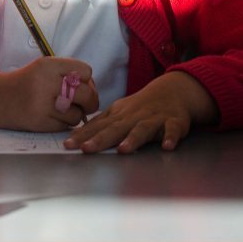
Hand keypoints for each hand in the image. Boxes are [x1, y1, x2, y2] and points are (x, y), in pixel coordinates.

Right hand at [0, 57, 97, 130]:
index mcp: (48, 65)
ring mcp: (42, 104)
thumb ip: (69, 74)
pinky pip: (66, 126)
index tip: (79, 84)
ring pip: (78, 114)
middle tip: (85, 103)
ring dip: (76, 114)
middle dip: (90, 101)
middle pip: (86, 94)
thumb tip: (94, 90)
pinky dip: (64, 123)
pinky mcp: (40, 122)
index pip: (85, 71)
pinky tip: (53, 117)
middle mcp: (45, 83)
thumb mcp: (45, 68)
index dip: (87, 80)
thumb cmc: (28, 82)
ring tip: (63, 109)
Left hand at [64, 71, 218, 153]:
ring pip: (143, 129)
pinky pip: (173, 130)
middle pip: (116, 129)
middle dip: (100, 139)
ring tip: (123, 150)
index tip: (68, 145)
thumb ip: (100, 125)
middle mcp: (135, 117)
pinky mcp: (174, 122)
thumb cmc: (141, 106)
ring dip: (133, 139)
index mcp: (120, 115)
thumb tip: (75, 137)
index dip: (83, 135)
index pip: (98, 126)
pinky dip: (170, 137)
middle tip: (86, 149)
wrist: (174, 91)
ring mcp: (155, 119)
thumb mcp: (119, 112)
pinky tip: (167, 146)